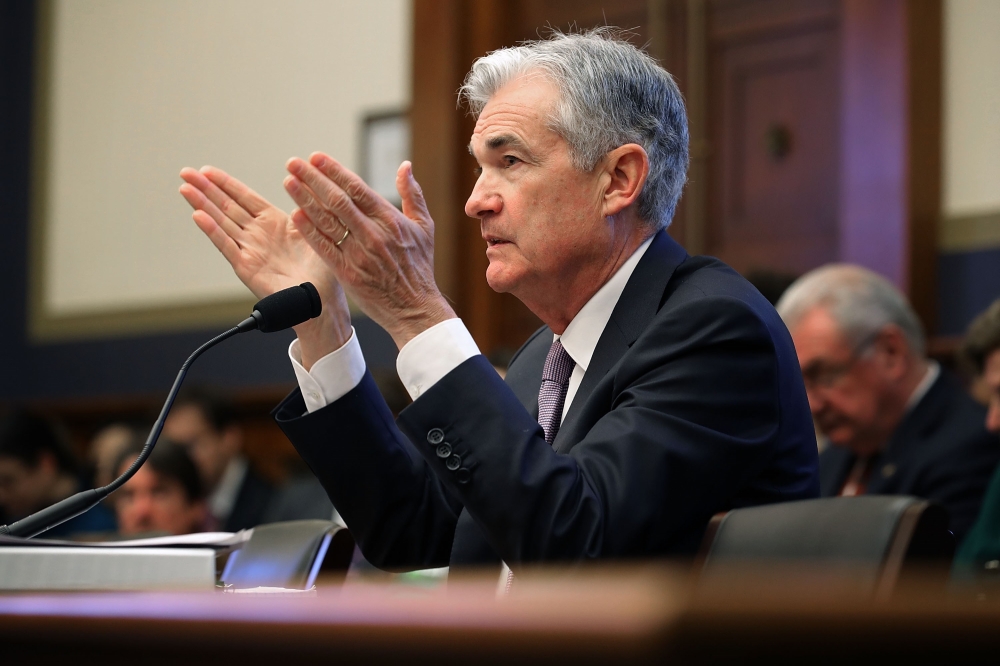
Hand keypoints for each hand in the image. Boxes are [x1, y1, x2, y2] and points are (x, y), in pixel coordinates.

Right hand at [178, 166, 351, 366]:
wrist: (322, 301)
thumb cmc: (323, 271)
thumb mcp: (317, 230)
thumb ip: (307, 206)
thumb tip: (304, 181)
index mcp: (275, 223)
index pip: (245, 197)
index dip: (225, 183)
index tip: (207, 170)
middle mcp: (259, 235)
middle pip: (227, 207)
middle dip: (206, 189)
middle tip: (185, 173)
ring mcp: (250, 251)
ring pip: (222, 223)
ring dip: (202, 205)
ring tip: (185, 189)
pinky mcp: (247, 268)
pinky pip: (227, 246)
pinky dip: (212, 231)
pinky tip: (198, 216)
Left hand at [283, 153, 454, 348]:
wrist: (414, 307)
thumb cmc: (420, 267)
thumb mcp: (424, 227)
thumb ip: (413, 194)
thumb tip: (405, 166)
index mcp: (390, 220)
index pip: (357, 188)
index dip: (334, 171)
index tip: (316, 157)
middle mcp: (373, 234)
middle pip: (337, 200)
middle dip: (313, 179)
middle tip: (293, 164)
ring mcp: (359, 254)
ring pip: (327, 221)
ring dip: (305, 200)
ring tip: (288, 182)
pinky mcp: (348, 273)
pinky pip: (324, 247)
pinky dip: (309, 230)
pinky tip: (295, 215)